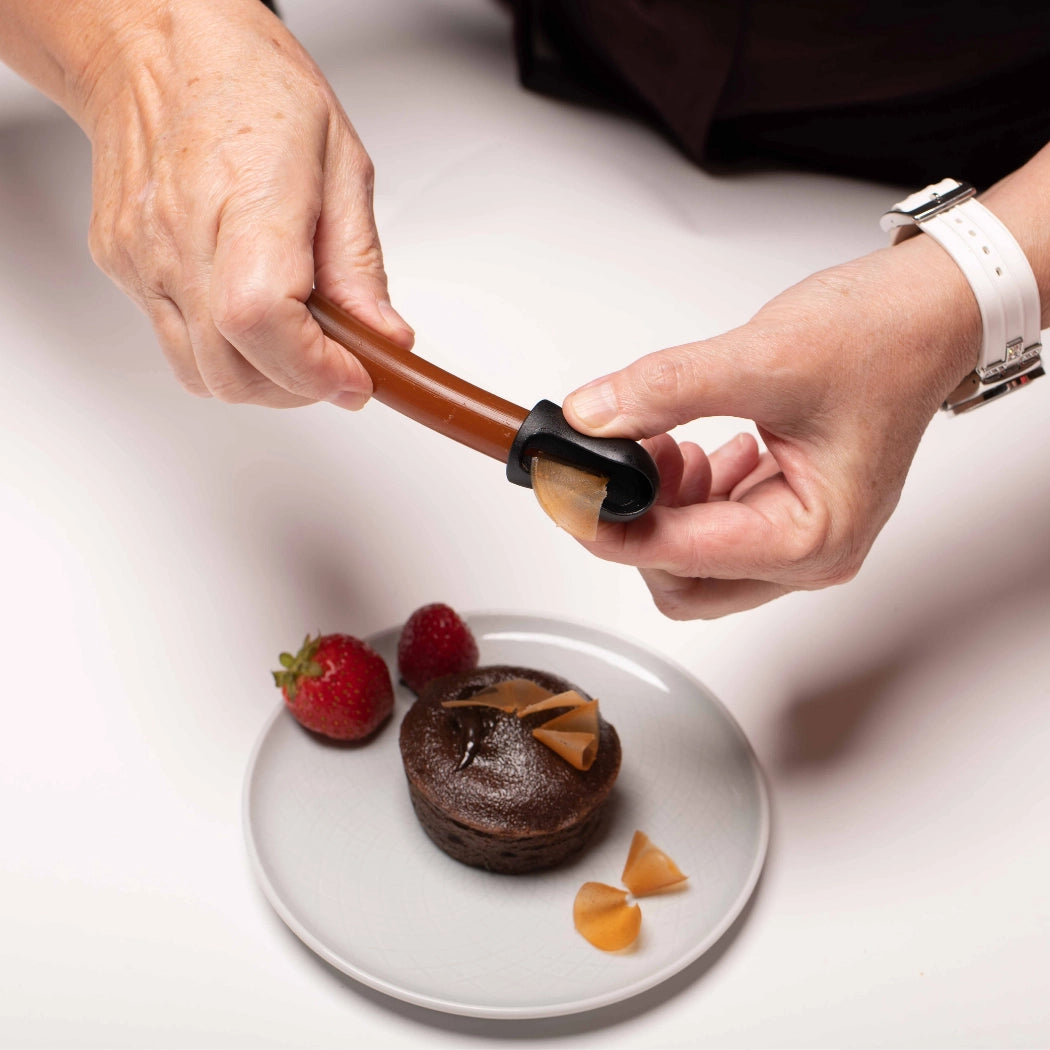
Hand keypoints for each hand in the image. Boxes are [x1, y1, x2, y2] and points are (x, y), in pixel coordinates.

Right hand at [78, 0, 411, 407]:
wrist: (155, 46)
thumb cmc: (247, 83)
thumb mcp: (340, 161)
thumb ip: (360, 263)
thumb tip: (384, 337)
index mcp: (244, 198)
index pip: (262, 321)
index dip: (315, 370)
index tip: (357, 377)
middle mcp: (179, 236)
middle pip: (232, 370)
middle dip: (300, 388)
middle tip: (340, 365)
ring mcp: (142, 259)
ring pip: (202, 374)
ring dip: (263, 381)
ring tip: (299, 344)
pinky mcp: (122, 268)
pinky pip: (175, 343)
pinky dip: (225, 352)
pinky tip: (253, 316)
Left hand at [563, 235, 981, 617]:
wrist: (930, 315)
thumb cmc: (884, 340)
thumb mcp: (761, 359)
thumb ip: (663, 391)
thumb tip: (592, 420)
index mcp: (811, 538)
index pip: (678, 557)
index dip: (608, 528)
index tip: (564, 495)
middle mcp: (809, 555)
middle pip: (681, 581)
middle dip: (638, 525)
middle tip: (620, 461)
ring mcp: (798, 540)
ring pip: (692, 561)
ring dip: (662, 507)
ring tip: (667, 441)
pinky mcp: (786, 514)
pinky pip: (712, 531)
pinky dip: (685, 496)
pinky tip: (690, 448)